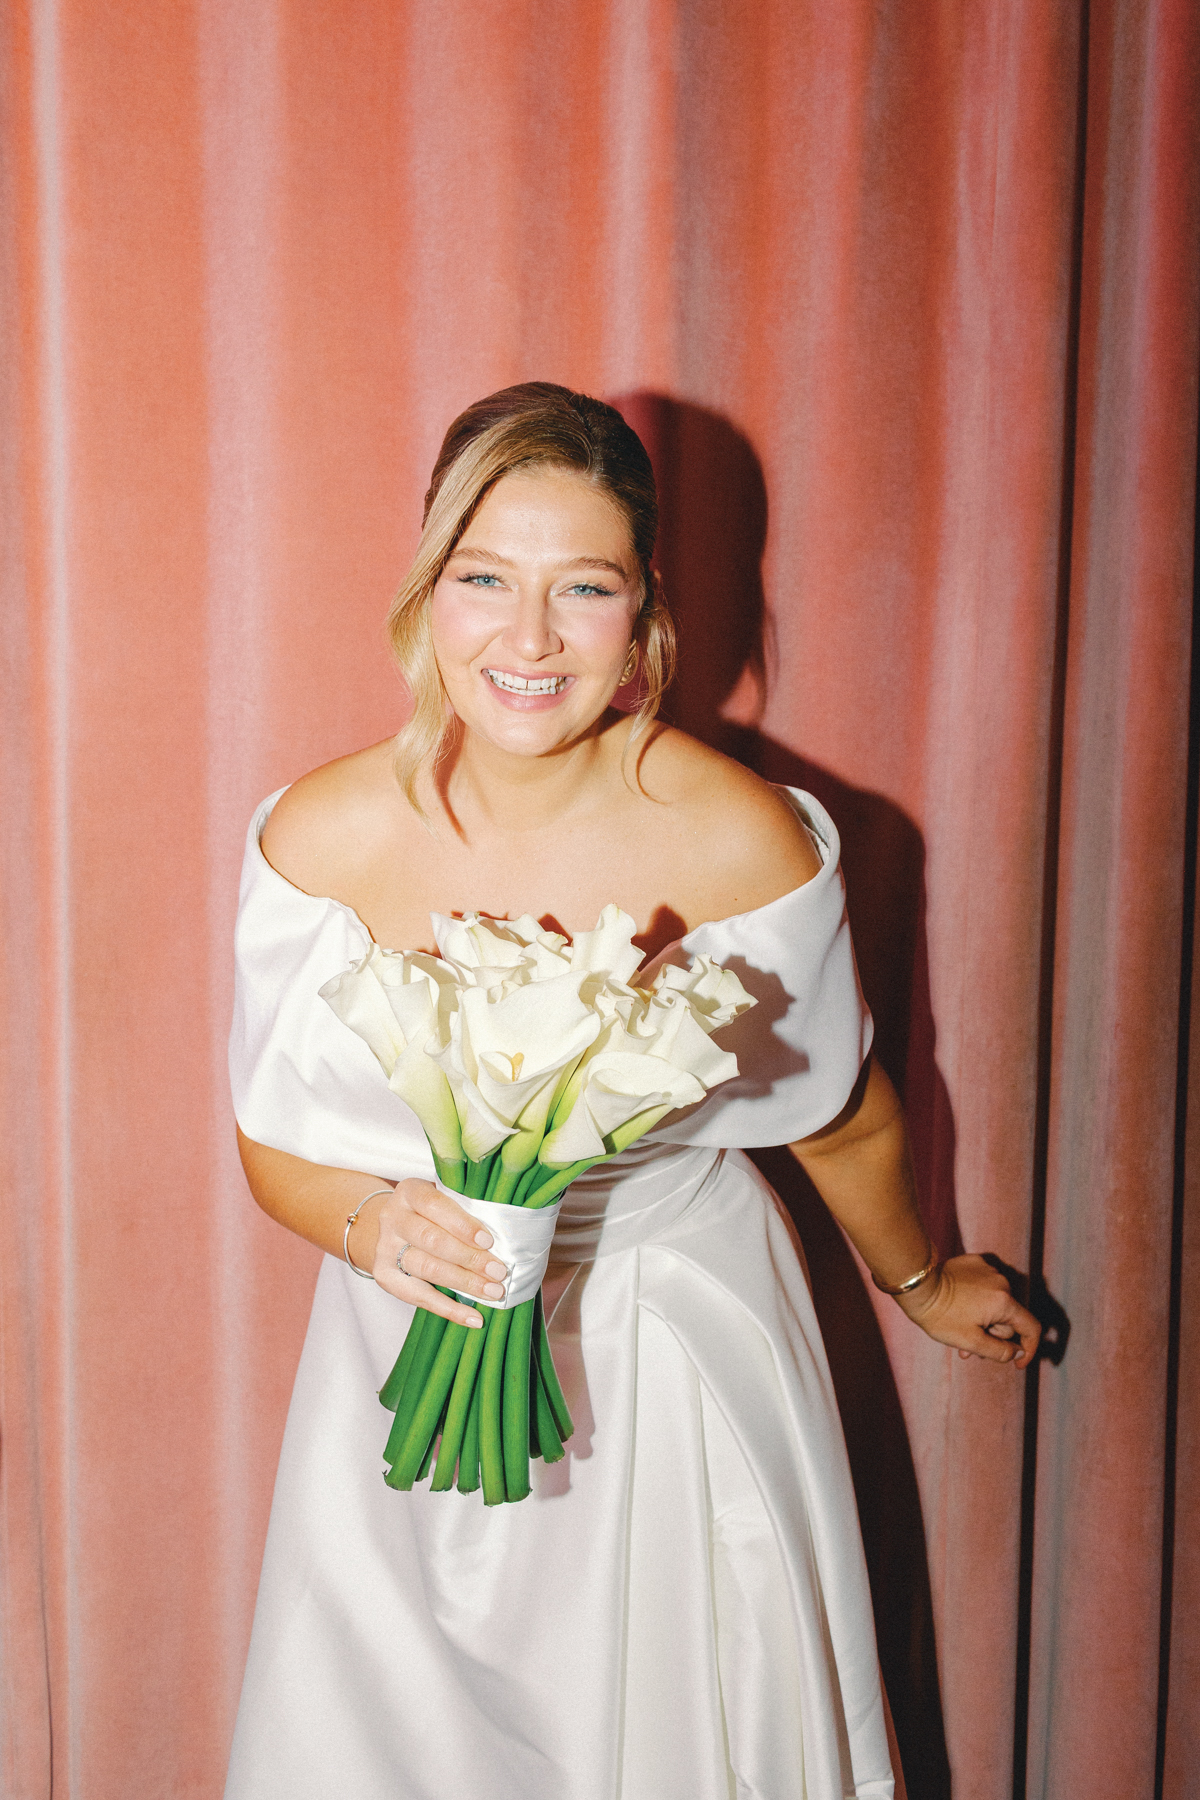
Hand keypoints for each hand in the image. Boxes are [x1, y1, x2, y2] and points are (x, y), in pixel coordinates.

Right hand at [352, 1179, 509, 1328]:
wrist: (395, 1229)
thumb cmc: (433, 1213)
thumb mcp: (446, 1200)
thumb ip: (468, 1210)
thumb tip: (507, 1235)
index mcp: (410, 1192)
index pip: (435, 1205)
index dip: (462, 1224)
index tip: (489, 1240)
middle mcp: (392, 1217)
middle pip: (432, 1240)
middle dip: (469, 1258)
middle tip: (498, 1271)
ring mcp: (384, 1247)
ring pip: (427, 1268)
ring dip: (464, 1283)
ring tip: (493, 1292)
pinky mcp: (384, 1276)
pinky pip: (419, 1297)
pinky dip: (449, 1309)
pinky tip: (474, 1317)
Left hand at [895, 1253, 1040, 1366]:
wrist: (917, 1286)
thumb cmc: (941, 1316)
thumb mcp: (971, 1341)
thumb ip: (1000, 1351)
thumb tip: (1018, 1352)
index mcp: (1004, 1301)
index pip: (1031, 1328)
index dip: (1028, 1349)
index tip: (1017, 1364)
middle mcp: (1001, 1282)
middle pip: (1008, 1318)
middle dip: (993, 1336)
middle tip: (970, 1349)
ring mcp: (988, 1270)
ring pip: (995, 1304)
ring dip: (983, 1320)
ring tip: (959, 1333)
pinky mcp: (974, 1262)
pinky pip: (984, 1287)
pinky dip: (976, 1301)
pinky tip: (957, 1307)